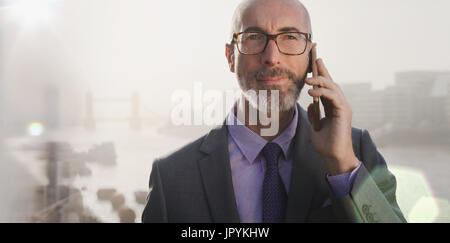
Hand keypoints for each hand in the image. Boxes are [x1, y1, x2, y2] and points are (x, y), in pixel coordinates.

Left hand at [305, 58, 359, 175]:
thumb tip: (310, 103)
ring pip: (333, 87)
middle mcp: (339, 105)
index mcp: (332, 107)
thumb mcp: (315, 127)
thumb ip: (313, 114)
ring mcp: (343, 108)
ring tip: (308, 80)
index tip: (315, 61)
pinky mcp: (344, 112)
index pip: (326, 87)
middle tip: (315, 58)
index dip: (321, 74)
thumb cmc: (325, 145)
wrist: (333, 157)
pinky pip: (334, 97)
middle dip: (323, 70)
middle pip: (331, 83)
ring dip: (320, 81)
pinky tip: (312, 93)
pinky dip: (323, 93)